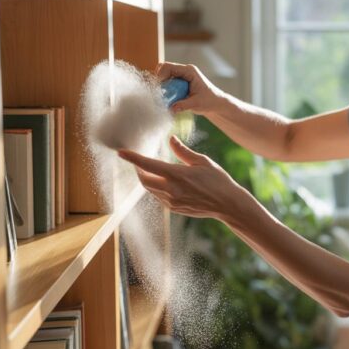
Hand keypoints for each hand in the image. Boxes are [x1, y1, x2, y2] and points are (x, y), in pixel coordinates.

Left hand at [117, 135, 250, 219]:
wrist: (227, 204)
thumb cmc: (218, 180)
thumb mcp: (202, 162)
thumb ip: (183, 151)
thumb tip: (171, 139)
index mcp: (177, 175)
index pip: (148, 165)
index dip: (132, 158)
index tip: (121, 152)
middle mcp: (171, 190)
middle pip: (144, 179)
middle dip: (139, 169)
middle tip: (140, 161)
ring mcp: (171, 201)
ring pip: (150, 189)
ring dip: (148, 179)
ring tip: (152, 170)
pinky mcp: (174, 209)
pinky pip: (159, 197)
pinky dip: (157, 188)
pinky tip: (166, 182)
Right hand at [155, 61, 225, 115]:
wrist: (216, 103)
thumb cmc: (209, 101)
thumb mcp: (196, 104)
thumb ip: (183, 105)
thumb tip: (170, 108)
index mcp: (189, 71)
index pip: (168, 66)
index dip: (160, 76)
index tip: (160, 89)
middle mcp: (184, 71)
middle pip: (164, 69)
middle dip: (160, 80)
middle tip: (161, 93)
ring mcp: (182, 76)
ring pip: (164, 75)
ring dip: (162, 85)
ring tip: (166, 97)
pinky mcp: (180, 82)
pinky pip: (168, 82)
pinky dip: (165, 89)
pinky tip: (169, 98)